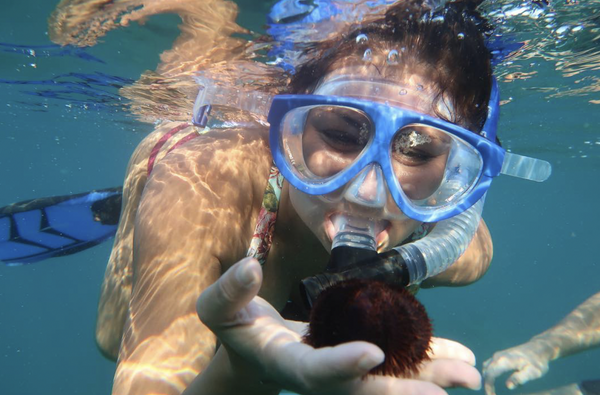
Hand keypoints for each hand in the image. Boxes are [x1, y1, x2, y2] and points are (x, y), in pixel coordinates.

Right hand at [197, 257, 481, 394]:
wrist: (253, 353)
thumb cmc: (234, 326)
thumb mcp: (218, 308)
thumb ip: (228, 293)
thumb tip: (249, 267)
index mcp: (284, 363)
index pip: (312, 372)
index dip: (339, 366)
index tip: (371, 353)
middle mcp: (319, 377)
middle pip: (361, 390)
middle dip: (402, 389)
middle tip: (448, 388)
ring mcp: (341, 371)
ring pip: (386, 381)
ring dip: (428, 377)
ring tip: (470, 374)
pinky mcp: (357, 359)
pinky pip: (393, 363)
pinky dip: (426, 360)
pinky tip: (460, 357)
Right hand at [483, 342, 550, 394]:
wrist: (538, 348)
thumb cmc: (537, 362)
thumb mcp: (533, 372)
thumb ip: (520, 378)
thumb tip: (508, 386)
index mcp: (504, 361)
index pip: (490, 375)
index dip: (488, 387)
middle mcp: (497, 356)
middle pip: (486, 372)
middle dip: (487, 384)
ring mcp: (498, 354)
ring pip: (486, 367)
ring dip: (487, 379)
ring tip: (492, 389)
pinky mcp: (500, 355)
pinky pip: (489, 364)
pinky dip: (488, 373)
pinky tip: (493, 380)